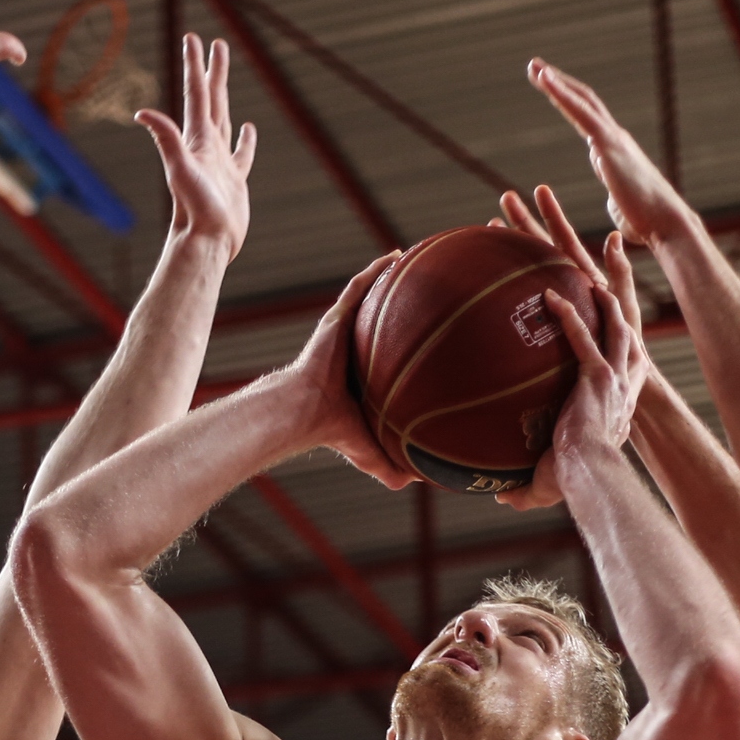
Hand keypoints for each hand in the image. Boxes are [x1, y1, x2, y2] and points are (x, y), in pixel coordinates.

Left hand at [137, 33, 256, 258]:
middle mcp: (207, 147)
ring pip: (225, 120)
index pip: (196, 94)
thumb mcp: (180, 169)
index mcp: (196, 140)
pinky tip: (247, 129)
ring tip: (225, 76)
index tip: (193, 38)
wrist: (206, 242)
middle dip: (213, 71)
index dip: (195, 66)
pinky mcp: (235, 182)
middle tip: (217, 44)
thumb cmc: (194, 208)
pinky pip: (242, 154)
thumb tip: (141, 112)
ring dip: (226, 97)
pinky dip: (245, 141)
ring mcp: (221, 163)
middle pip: (212, 100)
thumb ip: (166, 139)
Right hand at [286, 255, 417, 489]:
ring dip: (392, 280)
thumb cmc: (333, 432)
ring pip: (373, 298)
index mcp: (364, 377)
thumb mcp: (370, 452)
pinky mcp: (337, 319)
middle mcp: (355, 350)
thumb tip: (417, 484)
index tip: (434, 336)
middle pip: (384, 321)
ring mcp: (345, 332)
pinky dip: (376, 271)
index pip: (389, 355)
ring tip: (417, 263)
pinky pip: (359, 288)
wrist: (305, 412)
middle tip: (433, 294)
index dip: (408, 345)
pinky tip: (396, 256)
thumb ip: (392, 467)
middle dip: (405, 306)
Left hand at [528, 59, 692, 250]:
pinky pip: (581, 112)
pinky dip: (562, 93)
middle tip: (534, 67)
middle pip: (583, 102)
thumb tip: (616, 200)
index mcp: (614, 152)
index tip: (548, 90)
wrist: (666, 225)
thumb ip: (616, 198)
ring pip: (582, 101)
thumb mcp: (623, 207)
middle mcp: (614, 138)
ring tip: (534, 66)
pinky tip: (545, 80)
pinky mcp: (610, 145)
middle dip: (558, 84)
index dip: (567, 103)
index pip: (586, 120)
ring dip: (557, 82)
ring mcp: (613, 139)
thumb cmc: (647, 224)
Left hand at [535, 241, 650, 475]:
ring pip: (617, 327)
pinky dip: (568, 313)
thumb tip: (502, 496)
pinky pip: (582, 336)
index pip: (630, 373)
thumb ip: (528, 488)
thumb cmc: (574, 485)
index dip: (626, 350)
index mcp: (620, 410)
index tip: (617, 337)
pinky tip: (547, 296)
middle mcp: (624, 390)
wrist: (589, 478)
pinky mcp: (598, 376)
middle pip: (630, 338)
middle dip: (621, 309)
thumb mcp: (550, 484)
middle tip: (607, 288)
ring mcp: (615, 380)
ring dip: (604, 300)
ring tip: (587, 277)